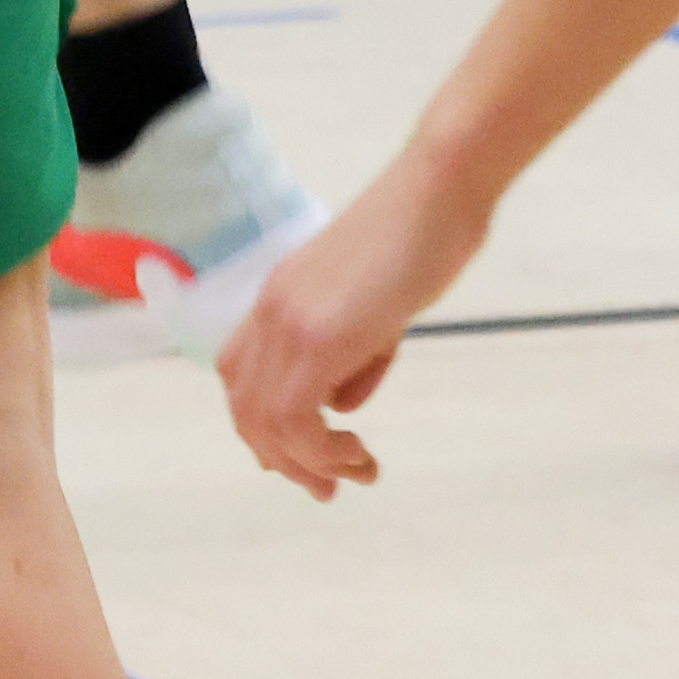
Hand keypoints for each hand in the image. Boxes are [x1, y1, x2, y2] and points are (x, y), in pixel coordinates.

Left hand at [216, 145, 496, 504]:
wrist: (439, 189)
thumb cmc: (424, 238)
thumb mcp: (378, 307)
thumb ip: (352, 355)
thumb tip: (338, 409)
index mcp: (280, 298)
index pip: (239, 374)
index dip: (262, 425)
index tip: (305, 457)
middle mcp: (271, 311)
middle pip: (245, 407)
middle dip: (284, 460)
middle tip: (329, 489)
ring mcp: (289, 323)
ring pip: (265, 422)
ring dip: (308, 464)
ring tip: (356, 475)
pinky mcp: (320, 336)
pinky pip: (294, 418)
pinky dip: (321, 452)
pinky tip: (360, 454)